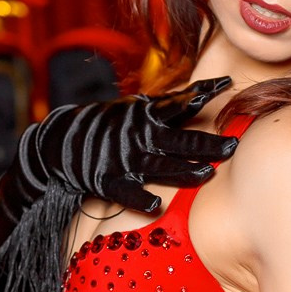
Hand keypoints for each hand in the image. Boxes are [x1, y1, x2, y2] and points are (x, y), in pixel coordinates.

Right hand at [0, 75, 235, 224]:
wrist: (58, 143)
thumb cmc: (103, 126)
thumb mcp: (131, 109)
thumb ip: (161, 107)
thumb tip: (196, 94)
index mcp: (144, 116)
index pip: (179, 102)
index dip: (202, 93)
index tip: (225, 86)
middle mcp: (138, 136)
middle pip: (179, 139)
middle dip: (206, 143)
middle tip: (232, 145)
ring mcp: (124, 159)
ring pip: (160, 167)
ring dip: (184, 171)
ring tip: (208, 174)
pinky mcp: (108, 181)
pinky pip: (127, 193)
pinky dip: (141, 199)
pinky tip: (157, 205)